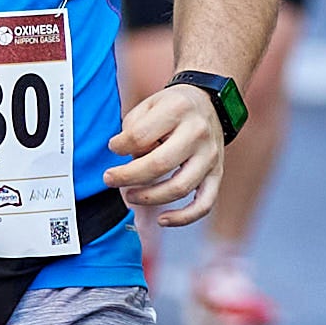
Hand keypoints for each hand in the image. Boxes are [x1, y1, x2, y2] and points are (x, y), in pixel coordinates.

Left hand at [109, 81, 223, 222]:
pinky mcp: (216, 174)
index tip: (114, 147)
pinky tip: (162, 220)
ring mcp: (210, 156)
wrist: (208, 104)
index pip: (139, 136)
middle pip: (159, 164)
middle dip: (127, 177)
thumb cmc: (172, 108)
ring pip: (179, 188)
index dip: (119, 146)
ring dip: (149, 198)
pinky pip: (204, 204)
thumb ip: (134, 129)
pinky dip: (183, 217)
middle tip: (109, 179)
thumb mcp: (149, 104)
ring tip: (130, 196)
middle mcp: (197, 133)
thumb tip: (130, 161)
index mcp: (178, 110)